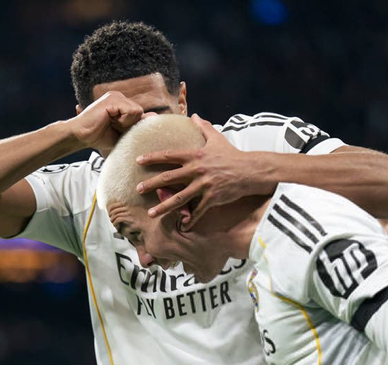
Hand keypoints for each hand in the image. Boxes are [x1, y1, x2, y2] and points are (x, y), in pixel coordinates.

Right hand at [71, 91, 144, 154]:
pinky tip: (109, 120)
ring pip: (138, 112)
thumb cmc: (100, 136)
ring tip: (111, 123)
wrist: (81, 136)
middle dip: (129, 125)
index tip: (116, 128)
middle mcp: (119, 96)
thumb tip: (155, 116)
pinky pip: (131, 112)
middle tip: (112, 127)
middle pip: (140, 113)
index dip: (132, 125)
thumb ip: (138, 125)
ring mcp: (115, 96)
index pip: (139, 114)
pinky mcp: (112, 99)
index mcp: (122, 103)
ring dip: (126, 123)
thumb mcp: (123, 133)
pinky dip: (123, 121)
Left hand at [136, 114, 261, 229]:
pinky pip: (198, 211)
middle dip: (151, 184)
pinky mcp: (212, 198)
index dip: (152, 158)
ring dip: (164, 206)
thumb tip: (194, 115)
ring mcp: (204, 185)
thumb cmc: (232, 155)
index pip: (169, 155)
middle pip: (169, 177)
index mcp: (195, 155)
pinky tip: (182, 226)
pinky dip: (190, 219)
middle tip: (137, 188)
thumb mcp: (217, 139)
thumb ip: (203, 127)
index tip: (138, 160)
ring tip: (151, 213)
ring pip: (179, 198)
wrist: (250, 170)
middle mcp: (197, 170)